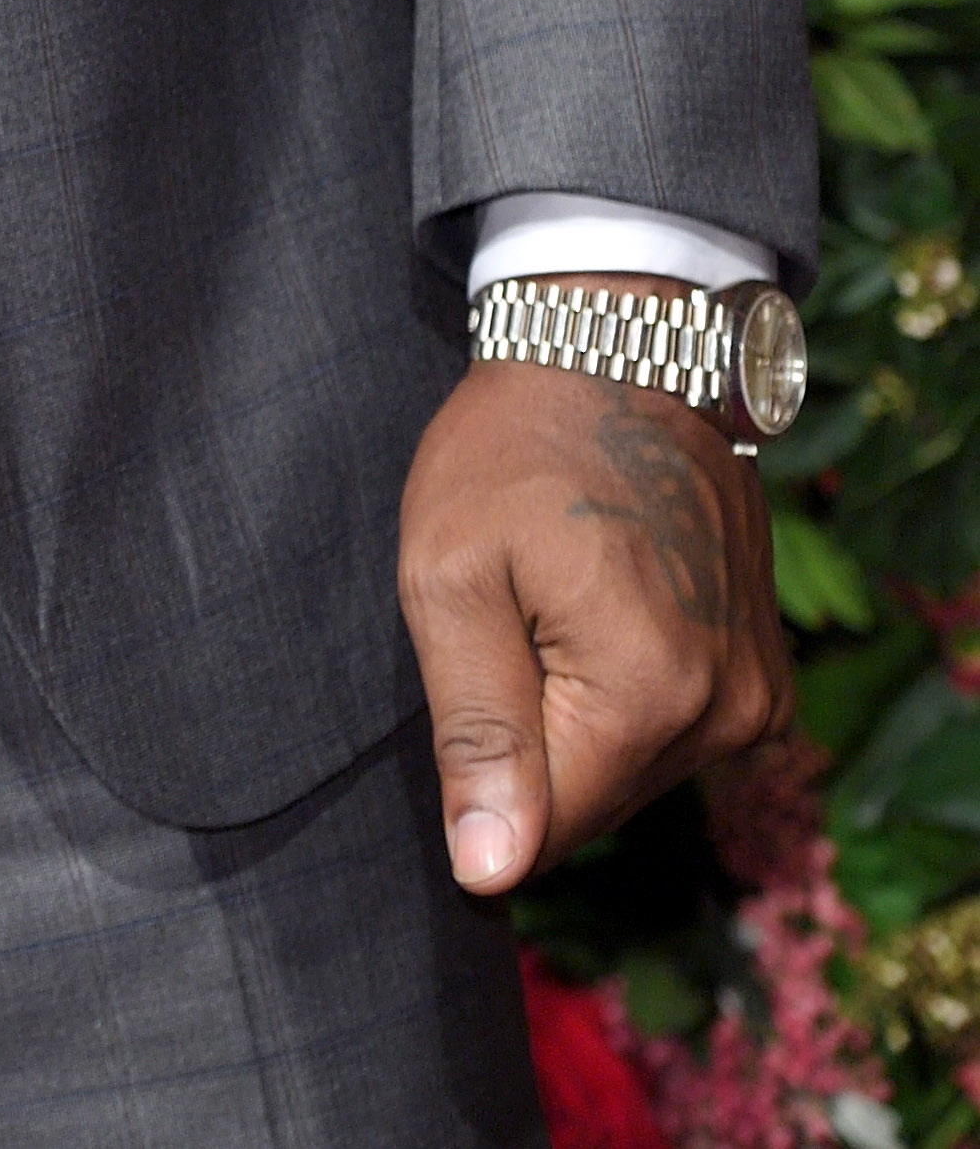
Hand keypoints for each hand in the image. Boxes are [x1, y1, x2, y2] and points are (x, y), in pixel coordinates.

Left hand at [399, 354, 790, 894]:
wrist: (616, 345)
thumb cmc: (513, 447)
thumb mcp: (451, 575)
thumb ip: (474, 731)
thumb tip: (488, 871)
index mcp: (647, 696)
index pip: (544, 829)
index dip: (481, 774)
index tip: (465, 667)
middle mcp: (727, 712)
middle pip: (593, 802)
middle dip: (532, 734)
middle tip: (508, 614)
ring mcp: (757, 691)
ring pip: (632, 768)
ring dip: (578, 710)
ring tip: (554, 598)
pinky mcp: (766, 669)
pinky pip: (676, 728)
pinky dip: (626, 688)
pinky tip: (602, 602)